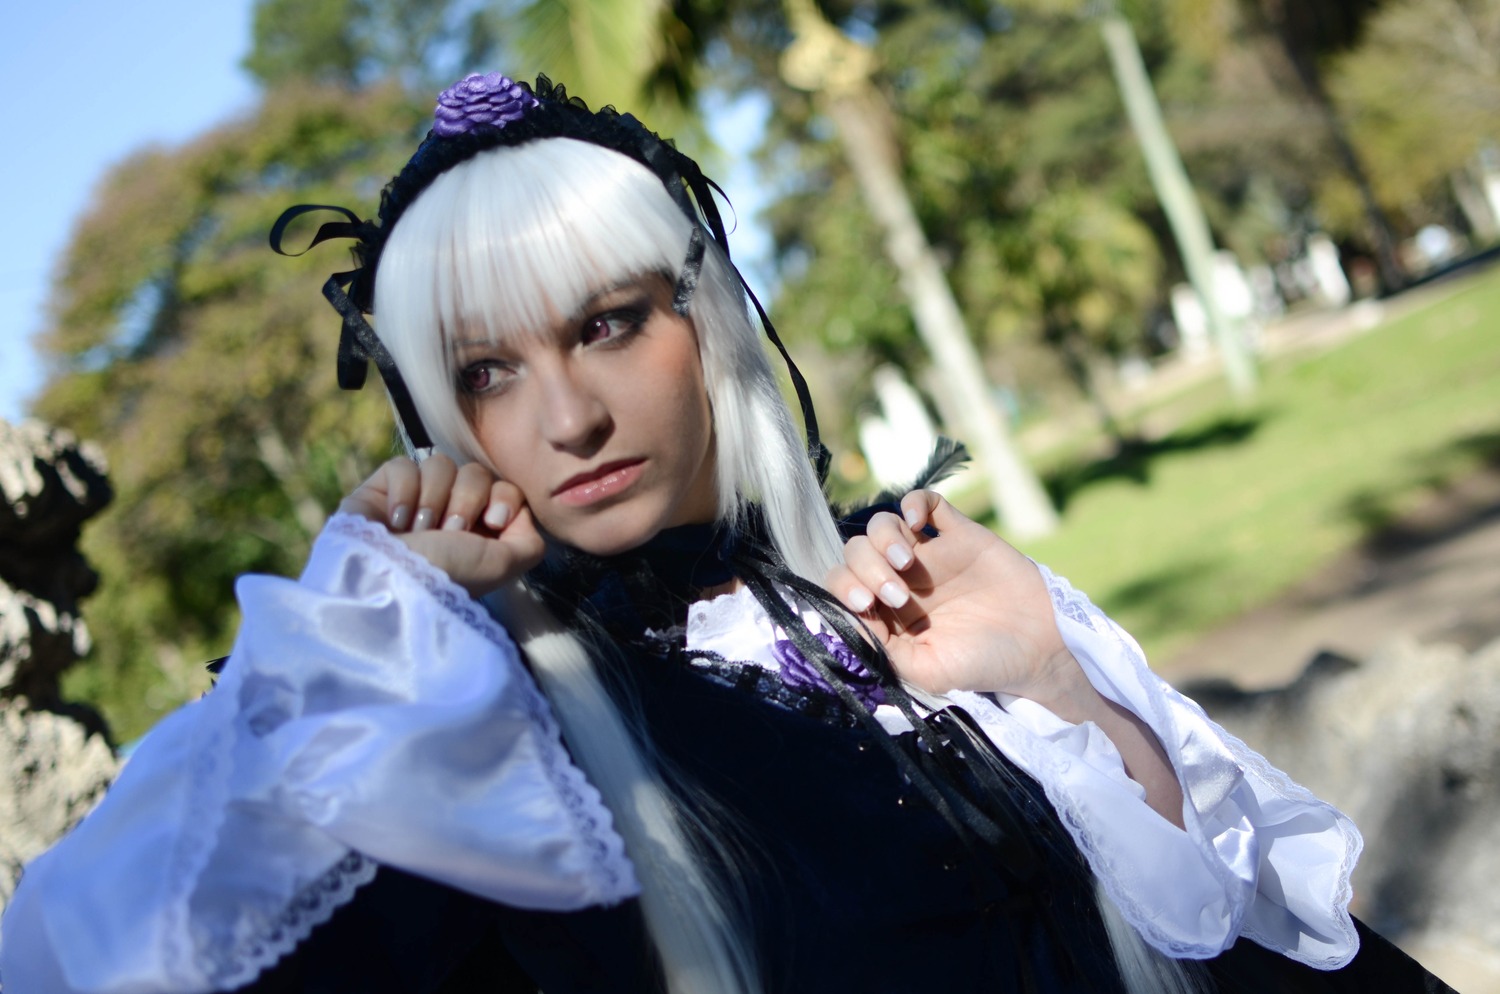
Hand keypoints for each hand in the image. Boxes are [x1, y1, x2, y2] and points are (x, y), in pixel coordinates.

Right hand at [340, 454, 544, 596]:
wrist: (388, 578)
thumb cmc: (447, 575)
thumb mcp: (503, 565)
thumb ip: (528, 542)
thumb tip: (521, 517)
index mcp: (481, 532)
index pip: (505, 487)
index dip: (503, 497)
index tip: (493, 520)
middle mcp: (450, 513)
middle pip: (475, 472)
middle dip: (466, 501)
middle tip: (450, 531)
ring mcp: (416, 499)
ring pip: (440, 464)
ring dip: (434, 499)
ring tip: (420, 531)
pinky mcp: (382, 490)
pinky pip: (402, 466)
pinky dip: (403, 492)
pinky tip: (396, 521)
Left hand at [823, 490, 1081, 702]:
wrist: (1037, 649)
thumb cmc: (980, 665)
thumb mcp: (927, 671)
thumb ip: (884, 650)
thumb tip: (846, 623)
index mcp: (885, 612)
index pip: (843, 585)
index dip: (844, 588)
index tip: (864, 604)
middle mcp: (900, 579)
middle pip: (857, 551)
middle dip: (867, 569)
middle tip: (897, 596)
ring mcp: (929, 553)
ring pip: (883, 525)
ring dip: (884, 539)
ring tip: (907, 564)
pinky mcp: (959, 534)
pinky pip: (926, 502)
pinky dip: (912, 503)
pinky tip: (916, 523)